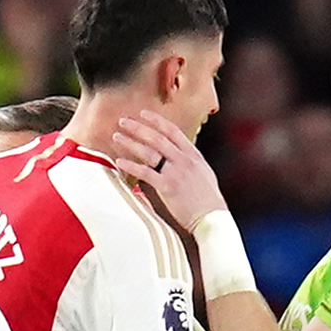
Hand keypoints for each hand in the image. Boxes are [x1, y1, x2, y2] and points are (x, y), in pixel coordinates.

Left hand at [109, 109, 225, 231]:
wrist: (212, 217)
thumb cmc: (208, 201)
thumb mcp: (203, 174)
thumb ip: (189, 163)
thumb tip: (178, 157)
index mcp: (193, 155)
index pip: (173, 131)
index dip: (157, 121)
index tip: (143, 113)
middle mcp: (184, 160)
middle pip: (158, 138)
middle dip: (139, 127)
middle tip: (123, 121)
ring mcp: (176, 172)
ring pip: (150, 152)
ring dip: (131, 143)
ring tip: (117, 137)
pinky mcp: (168, 187)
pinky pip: (145, 173)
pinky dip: (131, 166)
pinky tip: (120, 161)